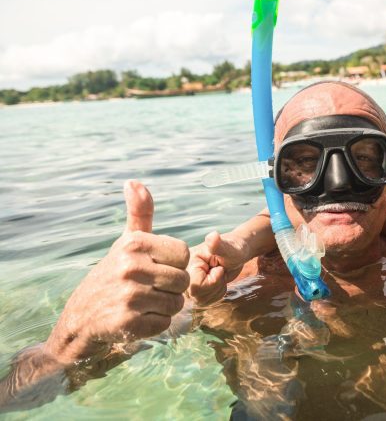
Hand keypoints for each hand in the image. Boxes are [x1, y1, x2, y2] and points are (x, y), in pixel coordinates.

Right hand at [44, 181, 189, 363]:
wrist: (80, 318)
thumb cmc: (114, 275)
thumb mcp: (126, 242)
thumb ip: (139, 213)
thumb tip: (134, 182)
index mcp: (134, 244)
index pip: (184, 254)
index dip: (174, 265)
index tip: (154, 268)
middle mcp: (130, 267)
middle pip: (183, 281)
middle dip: (171, 289)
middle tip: (148, 290)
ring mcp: (129, 295)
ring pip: (176, 304)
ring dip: (164, 308)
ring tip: (142, 303)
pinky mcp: (128, 322)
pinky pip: (165, 323)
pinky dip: (155, 324)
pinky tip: (136, 318)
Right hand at [187, 231, 250, 305]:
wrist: (235, 254)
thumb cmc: (234, 249)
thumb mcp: (229, 248)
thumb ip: (219, 245)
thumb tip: (212, 236)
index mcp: (186, 262)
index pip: (196, 287)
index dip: (213, 280)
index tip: (218, 267)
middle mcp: (183, 274)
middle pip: (197, 296)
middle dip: (215, 285)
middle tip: (219, 270)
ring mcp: (186, 283)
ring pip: (201, 301)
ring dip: (216, 290)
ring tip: (218, 274)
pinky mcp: (192, 291)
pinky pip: (205, 302)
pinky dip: (216, 294)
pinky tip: (217, 281)